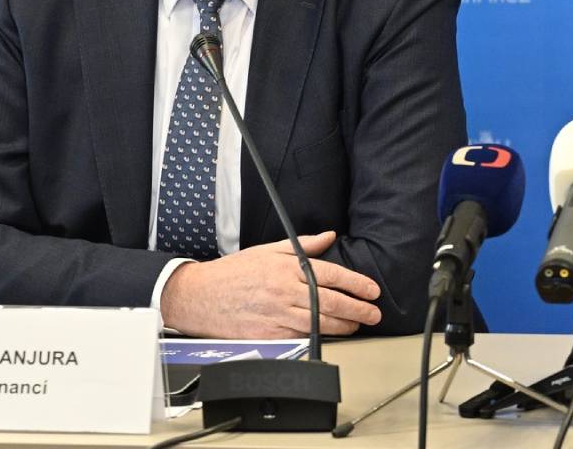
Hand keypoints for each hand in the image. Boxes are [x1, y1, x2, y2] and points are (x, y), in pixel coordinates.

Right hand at [160, 231, 382, 337]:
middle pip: (330, 301)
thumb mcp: (268, 250)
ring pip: (319, 321)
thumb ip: (302, 245)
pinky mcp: (267, 334)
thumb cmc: (233, 272)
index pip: (331, 274)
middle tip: (374, 313)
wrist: (198, 296)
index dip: (356, 283)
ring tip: (358, 325)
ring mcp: (276, 314)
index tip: (372, 290)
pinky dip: (319, 335)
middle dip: (357, 308)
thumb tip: (329, 236)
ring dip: (343, 325)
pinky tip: (331, 334)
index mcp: (286, 267)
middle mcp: (284, 290)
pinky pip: (300, 335)